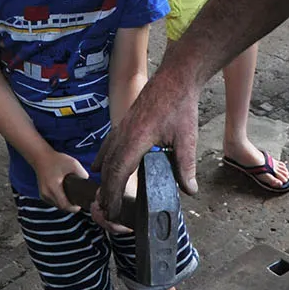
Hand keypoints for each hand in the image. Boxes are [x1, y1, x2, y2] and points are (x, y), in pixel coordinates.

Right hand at [33, 152, 91, 212]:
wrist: (40, 157)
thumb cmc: (56, 160)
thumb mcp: (73, 163)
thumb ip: (82, 173)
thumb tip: (87, 182)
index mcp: (53, 187)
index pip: (64, 205)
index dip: (74, 208)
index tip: (80, 205)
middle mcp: (46, 193)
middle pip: (61, 207)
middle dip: (70, 206)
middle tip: (78, 200)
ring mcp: (43, 195)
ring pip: (57, 205)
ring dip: (65, 204)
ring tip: (72, 197)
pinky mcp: (42, 194)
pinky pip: (53, 202)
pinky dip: (59, 201)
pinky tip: (65, 195)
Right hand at [91, 66, 202, 225]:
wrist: (175, 78)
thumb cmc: (180, 105)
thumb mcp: (187, 139)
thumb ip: (186, 167)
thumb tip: (189, 190)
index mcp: (136, 140)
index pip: (118, 173)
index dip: (113, 194)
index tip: (112, 210)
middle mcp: (124, 134)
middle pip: (108, 168)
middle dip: (106, 192)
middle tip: (106, 211)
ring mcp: (122, 127)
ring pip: (106, 156)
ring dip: (104, 178)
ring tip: (103, 196)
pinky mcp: (124, 123)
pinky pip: (108, 145)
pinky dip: (103, 160)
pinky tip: (99, 168)